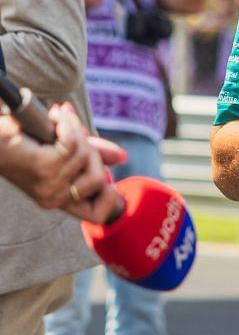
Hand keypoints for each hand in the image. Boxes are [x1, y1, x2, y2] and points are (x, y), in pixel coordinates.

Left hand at [0, 104, 117, 223]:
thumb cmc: (22, 139)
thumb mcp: (66, 150)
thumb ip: (93, 155)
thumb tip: (122, 157)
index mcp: (58, 199)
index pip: (98, 215)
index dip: (111, 198)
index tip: (104, 177)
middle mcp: (54, 198)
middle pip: (101, 179)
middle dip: (92, 153)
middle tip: (70, 138)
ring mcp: (49, 184)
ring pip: (87, 156)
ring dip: (76, 132)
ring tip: (57, 125)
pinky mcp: (45, 167)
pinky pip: (75, 143)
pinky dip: (68, 123)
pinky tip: (56, 118)